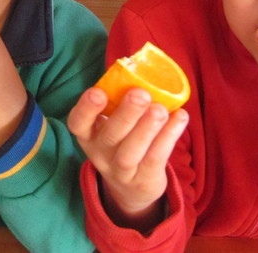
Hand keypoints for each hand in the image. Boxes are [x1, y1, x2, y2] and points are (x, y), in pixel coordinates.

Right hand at [68, 86, 187, 230]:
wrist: (131, 188)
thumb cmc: (123, 141)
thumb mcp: (113, 125)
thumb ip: (121, 101)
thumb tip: (145, 69)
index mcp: (88, 135)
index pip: (78, 123)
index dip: (86, 109)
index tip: (98, 92)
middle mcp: (100, 154)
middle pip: (110, 137)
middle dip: (125, 114)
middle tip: (140, 93)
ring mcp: (121, 171)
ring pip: (130, 152)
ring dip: (146, 128)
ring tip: (159, 108)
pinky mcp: (144, 180)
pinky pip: (156, 159)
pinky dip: (169, 137)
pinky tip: (180, 117)